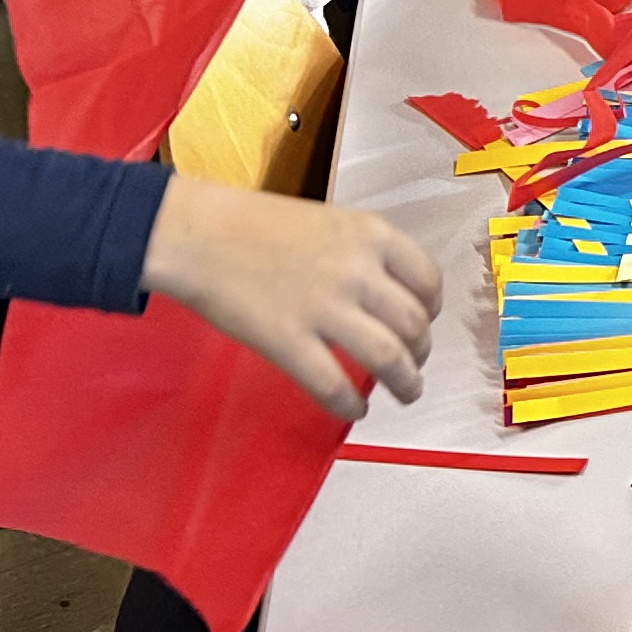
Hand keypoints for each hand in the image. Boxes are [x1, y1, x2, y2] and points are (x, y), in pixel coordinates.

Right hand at [139, 176, 440, 422]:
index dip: (432, 310)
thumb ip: (362, 254)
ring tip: (406, 393)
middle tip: (415, 364)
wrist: (199, 234)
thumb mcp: (328, 222)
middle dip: (421, 352)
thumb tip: (388, 298)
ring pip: (389, 358)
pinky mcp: (289, 342)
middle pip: (414, 324)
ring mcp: (324, 308)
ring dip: (406, 382)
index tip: (425, 323)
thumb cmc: (257, 224)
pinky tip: (354, 409)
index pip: (428, 280)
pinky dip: (352, 405)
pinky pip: (335, 386)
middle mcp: (358, 270)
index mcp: (371, 234)